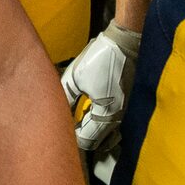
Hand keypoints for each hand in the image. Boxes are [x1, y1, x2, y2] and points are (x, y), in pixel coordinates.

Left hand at [61, 21, 140, 154]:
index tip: (59, 131)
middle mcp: (119, 118)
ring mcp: (124, 112)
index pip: (88, 140)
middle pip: (99, 142)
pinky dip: (101, 126)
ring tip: (78, 127)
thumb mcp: (76, 77)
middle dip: (82, 139)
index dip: (72, 138)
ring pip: (109, 136)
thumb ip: (66, 98)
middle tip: (66, 130)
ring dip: (93, 134)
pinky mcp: (126, 105)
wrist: (124, 42)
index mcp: (107, 114)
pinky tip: (90, 118)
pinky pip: (114, 125)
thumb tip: (57, 113)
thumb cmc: (99, 58)